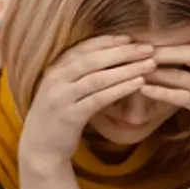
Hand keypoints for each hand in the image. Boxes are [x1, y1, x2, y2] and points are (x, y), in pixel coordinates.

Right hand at [19, 35, 156, 167]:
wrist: (39, 150)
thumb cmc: (58, 119)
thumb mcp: (64, 92)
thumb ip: (78, 76)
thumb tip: (107, 60)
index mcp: (54, 70)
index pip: (82, 48)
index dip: (106, 41)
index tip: (129, 38)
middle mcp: (56, 80)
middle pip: (93, 59)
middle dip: (122, 52)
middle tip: (147, 48)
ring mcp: (61, 97)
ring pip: (98, 78)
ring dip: (126, 69)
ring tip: (149, 64)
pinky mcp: (70, 116)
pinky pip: (99, 98)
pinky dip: (120, 89)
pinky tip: (138, 83)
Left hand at [141, 41, 189, 164]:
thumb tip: (171, 75)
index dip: (173, 41)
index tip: (150, 39)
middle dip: (164, 50)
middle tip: (139, 50)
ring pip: (184, 74)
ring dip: (157, 70)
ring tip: (135, 67)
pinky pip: (184, 97)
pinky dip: (162, 92)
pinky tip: (145, 90)